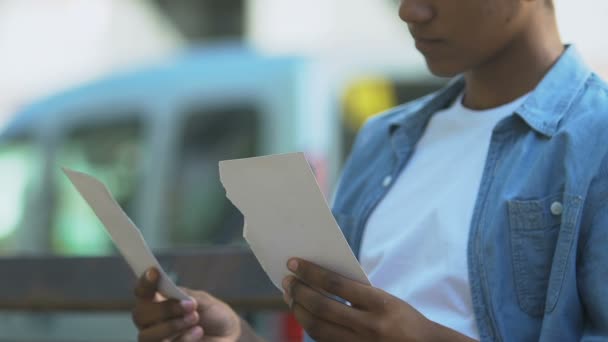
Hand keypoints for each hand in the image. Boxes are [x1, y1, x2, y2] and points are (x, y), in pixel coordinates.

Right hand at [131, 267, 241, 341]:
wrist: (228, 333)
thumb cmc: (212, 314)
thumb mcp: (203, 300)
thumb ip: (187, 296)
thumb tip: (175, 295)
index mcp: (158, 302)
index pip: (142, 292)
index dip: (144, 282)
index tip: (154, 272)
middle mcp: (152, 322)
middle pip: (140, 315)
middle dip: (163, 309)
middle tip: (189, 305)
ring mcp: (157, 340)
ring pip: (146, 336)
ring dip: (171, 325)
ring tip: (195, 318)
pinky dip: (183, 339)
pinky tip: (198, 332)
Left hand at [282, 259, 475, 341]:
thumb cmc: (403, 318)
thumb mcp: (386, 299)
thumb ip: (356, 292)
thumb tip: (319, 280)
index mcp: (379, 304)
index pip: (335, 285)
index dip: (311, 272)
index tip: (294, 263)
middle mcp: (369, 326)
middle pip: (322, 308)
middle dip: (300, 292)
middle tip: (287, 281)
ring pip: (318, 329)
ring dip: (299, 311)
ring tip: (291, 297)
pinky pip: (324, 341)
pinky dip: (311, 327)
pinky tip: (304, 316)